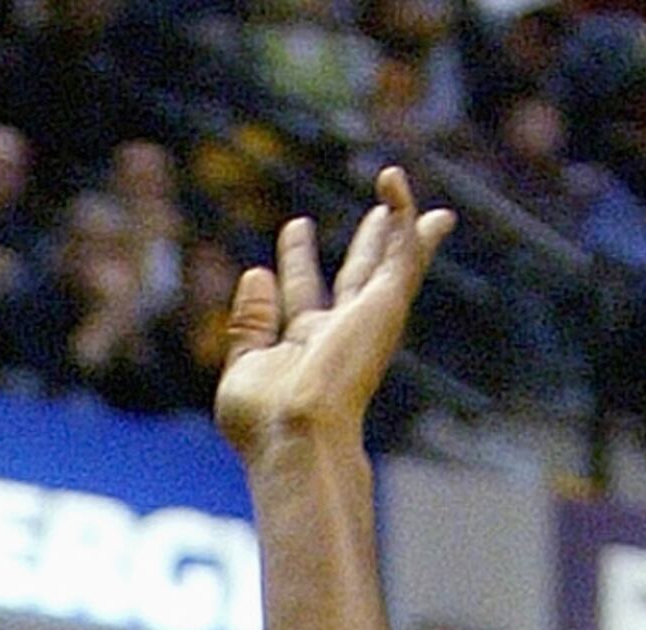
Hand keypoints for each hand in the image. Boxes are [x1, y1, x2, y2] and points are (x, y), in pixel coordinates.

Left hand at [214, 171, 450, 460]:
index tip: (296, 228)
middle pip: (356, 278)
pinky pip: (401, 251)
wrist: (296, 436)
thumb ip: (250, 321)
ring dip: (396, 224)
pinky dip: (401, 214)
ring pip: (388, 262)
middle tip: (375, 212)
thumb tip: (254, 272)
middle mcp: (341, 334)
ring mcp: (367, 320)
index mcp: (305, 349)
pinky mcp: (386, 306)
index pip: (303, 295)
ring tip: (394, 182)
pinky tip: (391, 177)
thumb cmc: (265, 422)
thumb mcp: (244, 367)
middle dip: (365, 245)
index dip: (296, 262)